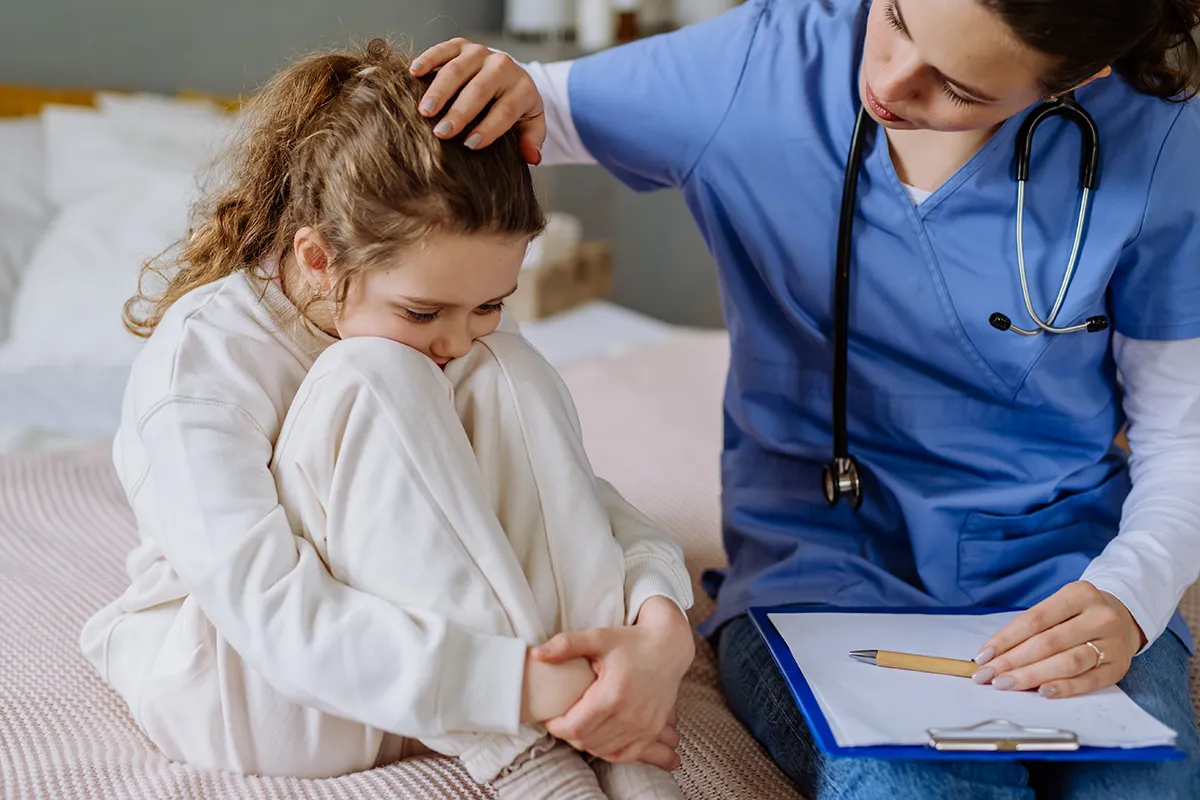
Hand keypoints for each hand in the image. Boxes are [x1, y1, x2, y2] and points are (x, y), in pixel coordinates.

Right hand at [410, 39, 546, 163]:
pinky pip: (443, 49)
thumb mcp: (531, 124)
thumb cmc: (516, 107)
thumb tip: (532, 158)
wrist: (509, 75)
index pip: (506, 110)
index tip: (470, 145)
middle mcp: (502, 66)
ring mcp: (480, 53)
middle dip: (459, 112)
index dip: (489, 128)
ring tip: (425, 112)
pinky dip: (427, 60)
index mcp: (522, 88)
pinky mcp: (461, 45)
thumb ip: (532, 140)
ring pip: (458, 70)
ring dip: (439, 91)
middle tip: (442, 133)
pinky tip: (414, 74)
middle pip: (479, 90)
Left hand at [535, 597, 694, 770]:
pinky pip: (624, 755)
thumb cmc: (632, 642)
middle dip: (568, 733)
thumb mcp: (598, 638)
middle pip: (586, 741)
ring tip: (579, 723)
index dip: (556, 726)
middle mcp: (631, 716)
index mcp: (614, 694)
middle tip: (562, 718)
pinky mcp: (652, 732)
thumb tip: (536, 654)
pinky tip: (599, 736)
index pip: (575, 727)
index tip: (550, 717)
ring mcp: (644, 727)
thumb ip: (566, 645)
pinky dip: (607, 750)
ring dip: (586, 741)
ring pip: (602, 750)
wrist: (669, 648)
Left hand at [973, 581, 1146, 698]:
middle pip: (1048, 643)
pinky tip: (1041, 691)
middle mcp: (1099, 617)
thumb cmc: (1078, 614)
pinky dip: (1064, 687)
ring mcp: (1112, 643)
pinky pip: (1088, 681)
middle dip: (1012, 662)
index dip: (1005, 639)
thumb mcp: (1058, 606)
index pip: (1034, 620)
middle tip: (987, 676)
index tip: (983, 656)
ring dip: (1031, 676)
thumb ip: (1030, 627)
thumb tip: (993, 654)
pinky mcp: (1118, 668)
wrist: (1124, 618)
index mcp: (1079, 594)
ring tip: (1006, 684)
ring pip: (1067, 663)